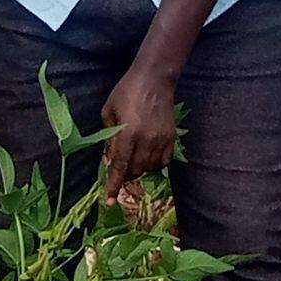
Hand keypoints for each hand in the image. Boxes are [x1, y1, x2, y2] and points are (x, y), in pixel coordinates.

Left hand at [101, 64, 177, 200]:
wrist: (154, 79)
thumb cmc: (126, 92)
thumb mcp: (108, 112)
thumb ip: (108, 137)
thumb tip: (110, 158)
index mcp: (128, 133)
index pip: (119, 166)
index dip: (114, 185)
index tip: (109, 200)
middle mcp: (147, 140)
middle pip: (135, 170)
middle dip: (124, 174)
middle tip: (118, 168)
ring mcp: (161, 140)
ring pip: (149, 168)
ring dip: (138, 168)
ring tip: (132, 158)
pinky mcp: (172, 138)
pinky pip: (164, 161)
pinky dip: (154, 164)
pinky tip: (146, 156)